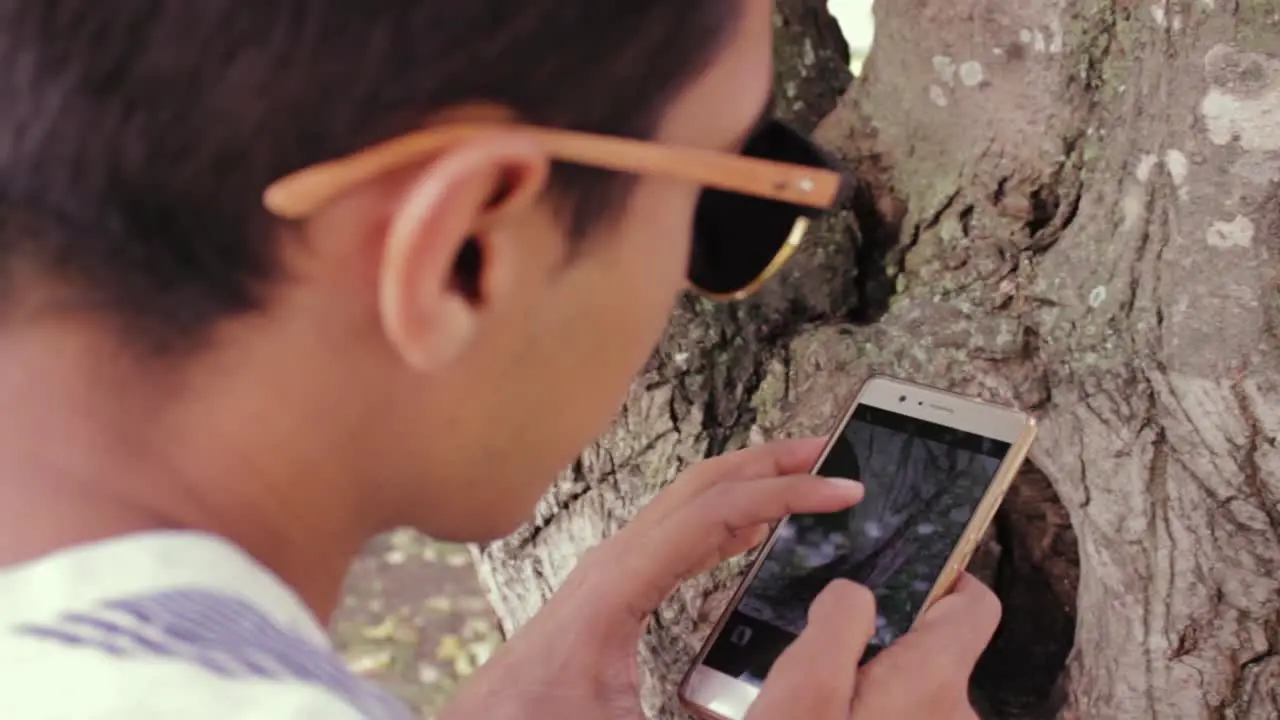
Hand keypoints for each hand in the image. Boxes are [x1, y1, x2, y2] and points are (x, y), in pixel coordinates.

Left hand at [439, 437, 860, 719]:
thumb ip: (700, 714)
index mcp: (620, 582)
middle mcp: (615, 560)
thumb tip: (767, 704)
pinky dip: (724, 517)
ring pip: (689, 502)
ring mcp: (611, 568)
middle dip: (772, 463)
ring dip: (749, 482)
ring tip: (805, 478)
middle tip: (833, 453)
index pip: (716, 513)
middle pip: (703, 485)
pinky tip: (752, 529)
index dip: (785, 495)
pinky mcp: (612, 585)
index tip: (841, 490)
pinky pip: (676, 532)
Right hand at [749, 572, 1000, 719]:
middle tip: (819, 654)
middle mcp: (953, 719)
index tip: (891, 582)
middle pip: (934, 655)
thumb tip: (856, 594)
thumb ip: (837, 623)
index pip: (974, 604)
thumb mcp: (802, 691)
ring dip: (869, 695)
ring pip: (912, 701)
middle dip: (883, 647)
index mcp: (932, 682)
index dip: (940, 581)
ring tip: (809, 707)